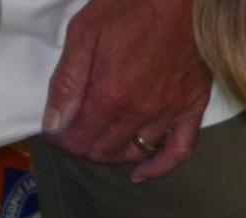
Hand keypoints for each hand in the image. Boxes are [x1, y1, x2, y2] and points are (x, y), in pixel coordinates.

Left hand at [43, 0, 211, 181]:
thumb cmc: (134, 3)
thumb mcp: (85, 32)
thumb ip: (67, 82)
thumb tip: (54, 123)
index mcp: (109, 94)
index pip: (77, 140)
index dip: (60, 140)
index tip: (55, 130)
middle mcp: (139, 112)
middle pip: (102, 152)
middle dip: (82, 146)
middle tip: (76, 130)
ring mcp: (168, 113)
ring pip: (133, 153)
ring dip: (112, 152)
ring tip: (101, 139)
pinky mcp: (192, 108)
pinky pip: (178, 151)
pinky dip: (158, 167)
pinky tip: (141, 173)